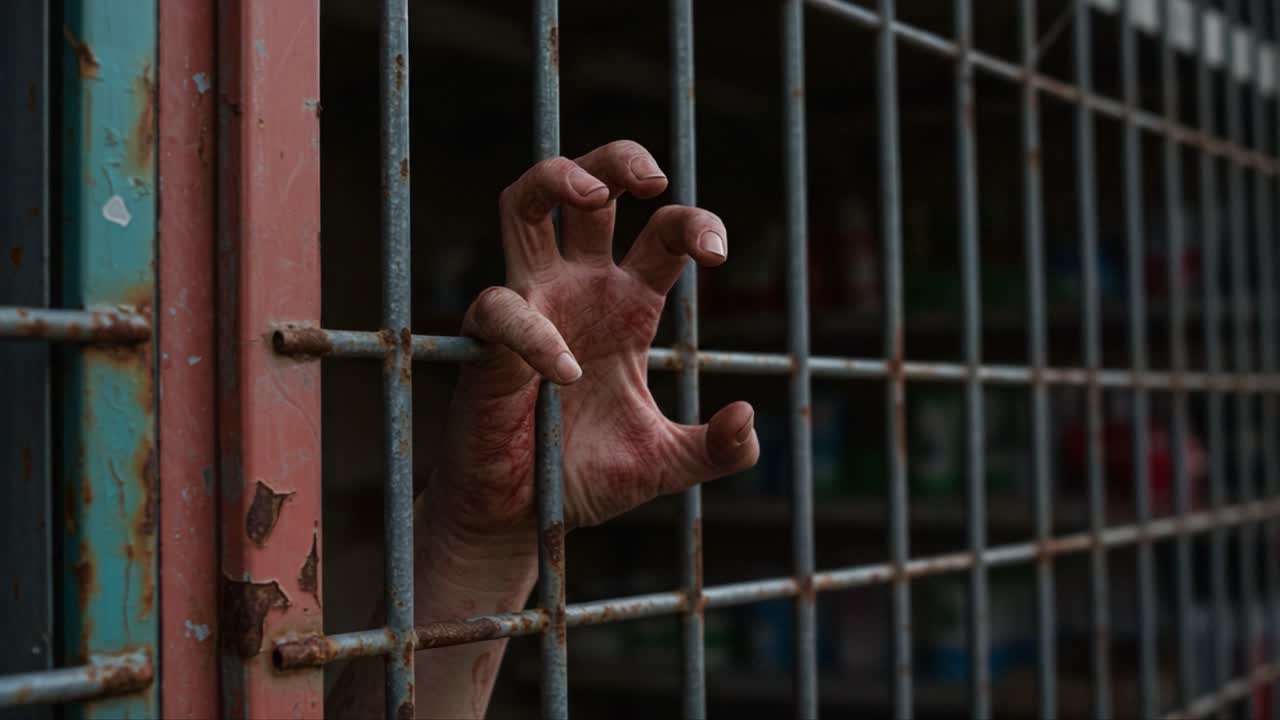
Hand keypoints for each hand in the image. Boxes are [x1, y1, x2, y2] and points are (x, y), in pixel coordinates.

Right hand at [431, 140, 759, 539]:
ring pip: (525, 205)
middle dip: (620, 160)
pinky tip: (567, 372)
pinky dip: (536, 333)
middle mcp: (578, 291)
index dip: (694, 224)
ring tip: (594, 191)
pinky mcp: (488, 343)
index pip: (662, 235)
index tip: (718, 254)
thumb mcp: (666, 463)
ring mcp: (531, 307)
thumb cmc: (584, 478)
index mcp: (627, 305)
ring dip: (557, 178)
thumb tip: (748, 417)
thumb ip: (716, 448)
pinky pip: (503, 310)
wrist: (522, 520)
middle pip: (589, 189)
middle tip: (655, 179)